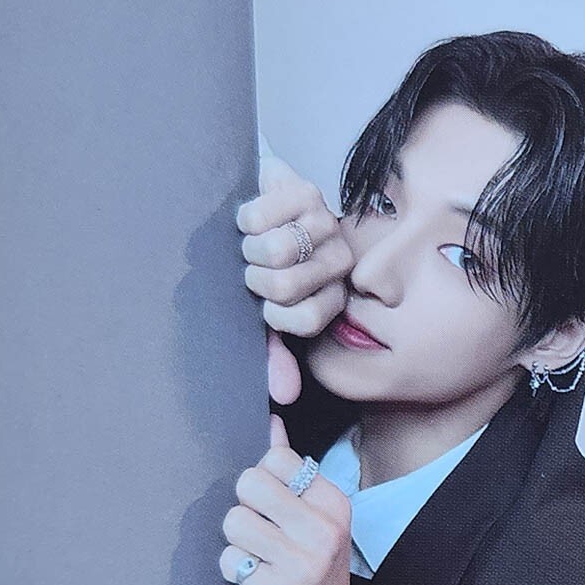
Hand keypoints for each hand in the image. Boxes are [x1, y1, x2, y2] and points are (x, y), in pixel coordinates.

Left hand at [220, 415, 351, 584]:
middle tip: (262, 531)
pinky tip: (255, 579)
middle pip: (250, 482)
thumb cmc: (312, 568)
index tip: (275, 506)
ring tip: (259, 557)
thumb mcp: (314, 518)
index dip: (264, 479)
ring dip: (238, 541)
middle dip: (246, 506)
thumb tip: (271, 423)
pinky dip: (234, 569)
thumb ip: (290, 471)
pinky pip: (229, 558)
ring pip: (234, 520)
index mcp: (334, 504)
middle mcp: (323, 531)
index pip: (276, 458)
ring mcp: (301, 563)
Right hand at [238, 156, 352, 403]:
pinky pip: (263, 216)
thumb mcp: (263, 313)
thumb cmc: (260, 267)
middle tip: (254, 267)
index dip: (274, 314)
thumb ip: (273, 354)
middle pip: (284, 286)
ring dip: (250, 247)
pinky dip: (245, 219)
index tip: (266, 304)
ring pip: (277, 251)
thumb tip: (284, 394)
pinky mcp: (306, 190)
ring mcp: (327, 224)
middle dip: (254, 277)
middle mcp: (338, 262)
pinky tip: (252, 219)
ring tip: (252, 243)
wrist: (254, 206)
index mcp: (332, 296)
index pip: (306, 321)